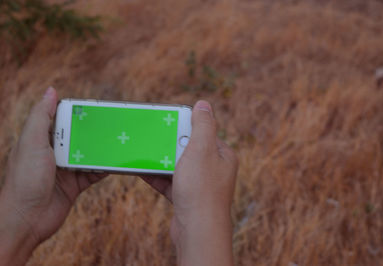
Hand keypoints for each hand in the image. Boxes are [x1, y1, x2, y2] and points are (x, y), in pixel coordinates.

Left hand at [0, 87, 107, 265]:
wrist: (27, 220)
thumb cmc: (25, 179)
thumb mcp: (31, 143)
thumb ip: (41, 117)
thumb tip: (51, 90)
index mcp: (40, 140)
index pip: (60, 120)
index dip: (76, 113)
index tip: (95, 107)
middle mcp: (53, 153)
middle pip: (78, 137)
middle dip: (94, 131)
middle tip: (114, 123)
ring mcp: (65, 170)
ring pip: (88, 155)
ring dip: (102, 149)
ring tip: (119, 140)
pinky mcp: (75, 185)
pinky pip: (93, 174)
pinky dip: (105, 168)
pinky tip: (117, 162)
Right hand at [141, 100, 237, 265]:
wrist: (197, 230)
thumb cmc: (201, 189)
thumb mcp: (201, 149)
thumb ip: (203, 125)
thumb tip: (204, 103)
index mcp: (222, 155)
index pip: (203, 132)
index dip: (185, 125)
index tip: (167, 120)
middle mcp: (214, 169)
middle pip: (188, 148)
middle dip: (169, 143)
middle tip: (152, 136)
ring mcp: (200, 184)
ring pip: (177, 165)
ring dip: (160, 159)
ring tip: (142, 151)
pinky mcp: (187, 197)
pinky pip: (170, 182)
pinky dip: (156, 176)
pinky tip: (140, 169)